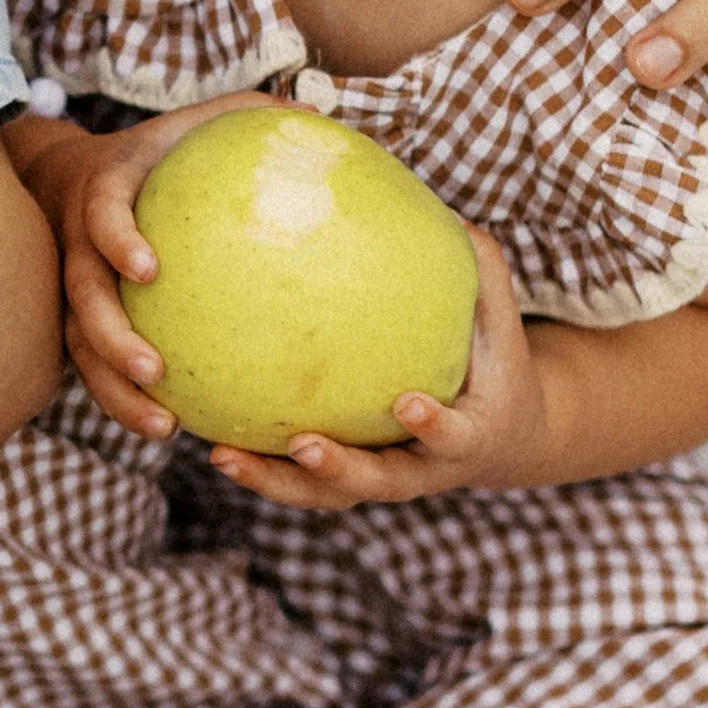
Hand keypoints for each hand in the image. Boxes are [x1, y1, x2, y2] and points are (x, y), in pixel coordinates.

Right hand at [17, 93, 279, 439]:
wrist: (74, 176)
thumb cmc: (161, 148)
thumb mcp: (200, 120)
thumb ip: (253, 116)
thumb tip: (325, 114)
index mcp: (106, 190)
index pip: (101, 214)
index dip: (116, 239)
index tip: (149, 268)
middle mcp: (79, 242)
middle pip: (81, 297)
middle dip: (111, 339)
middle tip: (155, 372)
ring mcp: (74, 285)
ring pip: (79, 346)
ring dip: (113, 390)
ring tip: (162, 427)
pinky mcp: (80, 320)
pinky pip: (94, 367)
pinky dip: (123, 400)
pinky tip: (172, 428)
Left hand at [206, 230, 552, 509]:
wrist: (496, 436)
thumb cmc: (494, 363)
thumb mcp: (499, 324)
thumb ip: (481, 275)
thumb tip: (451, 213)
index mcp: (468, 438)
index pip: (452, 437)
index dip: (433, 426)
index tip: (407, 403)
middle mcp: (420, 471)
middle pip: (377, 482)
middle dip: (337, 470)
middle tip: (301, 445)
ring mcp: (379, 480)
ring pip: (323, 494)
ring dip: (273, 481)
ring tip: (221, 453)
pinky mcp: (345, 481)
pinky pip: (296, 480)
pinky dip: (257, 466)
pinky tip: (208, 436)